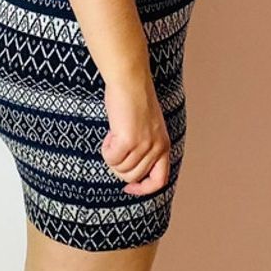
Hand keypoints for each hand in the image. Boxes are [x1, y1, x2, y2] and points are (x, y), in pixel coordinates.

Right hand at [100, 69, 170, 195]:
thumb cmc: (135, 100)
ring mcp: (143, 145)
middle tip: (115, 147)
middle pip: (132, 176)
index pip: (159, 181)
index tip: (128, 188)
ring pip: (120, 168)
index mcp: (164, 146)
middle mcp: (157, 148)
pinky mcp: (129, 140)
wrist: (131, 81)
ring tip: (114, 135)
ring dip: (112, 155)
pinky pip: (111, 158)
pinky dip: (106, 149)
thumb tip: (128, 172)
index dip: (143, 189)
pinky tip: (110, 133)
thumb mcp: (148, 128)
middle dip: (119, 166)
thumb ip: (145, 147)